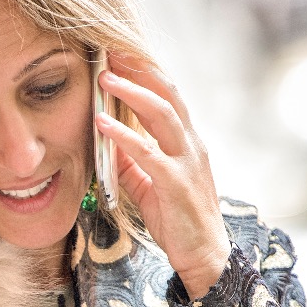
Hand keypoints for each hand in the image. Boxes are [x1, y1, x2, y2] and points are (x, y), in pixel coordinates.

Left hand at [96, 56, 230, 299]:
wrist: (204, 254)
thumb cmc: (178, 220)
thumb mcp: (149, 186)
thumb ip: (131, 163)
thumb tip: (106, 143)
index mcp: (187, 142)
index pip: (167, 97)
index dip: (145, 73)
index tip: (119, 54)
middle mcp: (191, 144)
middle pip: (168, 94)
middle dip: (139, 70)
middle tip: (110, 52)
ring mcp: (187, 161)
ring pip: (163, 114)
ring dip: (131, 93)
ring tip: (104, 79)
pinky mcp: (177, 182)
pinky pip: (148, 152)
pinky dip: (124, 135)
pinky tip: (102, 124)